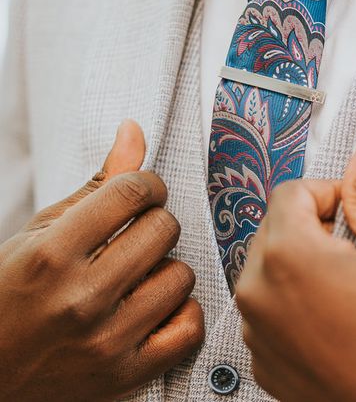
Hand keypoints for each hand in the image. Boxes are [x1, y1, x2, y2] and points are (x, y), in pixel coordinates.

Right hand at [0, 120, 203, 401]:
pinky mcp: (124, 376)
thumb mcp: (42, 231)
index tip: (140, 194)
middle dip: (155, 222)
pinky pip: (188, 329)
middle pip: (163, 229)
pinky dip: (180, 314)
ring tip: (139, 274)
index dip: (146, 185)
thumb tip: (135, 130)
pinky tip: (156, 307)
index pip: (134, 191)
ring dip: (166, 269)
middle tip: (136, 235)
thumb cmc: (12, 291)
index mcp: (51, 255)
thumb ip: (98, 183)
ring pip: (181, 275)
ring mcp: (104, 341)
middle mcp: (80, 298)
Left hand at [236, 132, 355, 401]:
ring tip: (349, 289)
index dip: (330, 194)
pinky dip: (295, 302)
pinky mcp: (262, 361)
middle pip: (276, 227)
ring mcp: (256, 331)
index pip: (291, 192)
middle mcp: (258, 292)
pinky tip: (336, 319)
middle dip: (315, 227)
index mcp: (288, 256)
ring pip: (271, 267)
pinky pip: (269, 309)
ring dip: (304, 264)